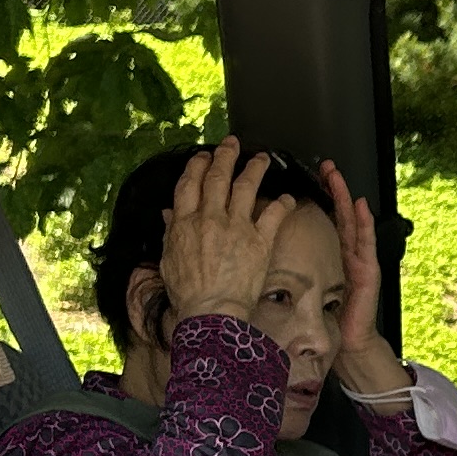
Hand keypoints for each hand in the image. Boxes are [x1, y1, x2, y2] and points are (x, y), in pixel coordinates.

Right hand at [156, 140, 294, 328]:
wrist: (211, 311)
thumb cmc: (188, 292)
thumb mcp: (169, 260)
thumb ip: (171, 233)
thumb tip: (168, 214)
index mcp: (186, 223)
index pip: (190, 184)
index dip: (197, 166)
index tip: (203, 157)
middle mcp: (211, 218)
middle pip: (218, 177)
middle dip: (225, 156)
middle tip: (232, 144)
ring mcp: (237, 227)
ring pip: (246, 186)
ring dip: (255, 168)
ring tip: (262, 158)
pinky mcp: (259, 240)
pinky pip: (274, 214)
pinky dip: (282, 203)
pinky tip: (287, 197)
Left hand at [322, 159, 410, 409]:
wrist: (352, 341)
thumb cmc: (332, 316)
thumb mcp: (312, 288)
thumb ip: (300, 270)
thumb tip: (268, 254)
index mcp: (335, 254)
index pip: (327, 219)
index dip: (320, 197)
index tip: (314, 177)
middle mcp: (349, 252)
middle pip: (341, 214)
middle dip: (335, 189)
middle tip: (326, 166)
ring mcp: (361, 260)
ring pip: (353, 222)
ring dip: (347, 198)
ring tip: (339, 178)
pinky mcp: (368, 271)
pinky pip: (366, 243)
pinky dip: (365, 224)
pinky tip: (361, 207)